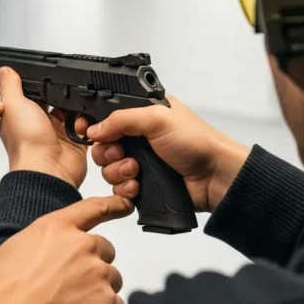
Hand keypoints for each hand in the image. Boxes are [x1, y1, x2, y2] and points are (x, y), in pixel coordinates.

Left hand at [0, 67, 87, 187]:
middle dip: (64, 96)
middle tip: (69, 91)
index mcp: (22, 116)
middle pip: (56, 102)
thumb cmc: (26, 143)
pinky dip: (86, 125)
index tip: (52, 76)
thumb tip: (4, 70)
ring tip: (75, 109)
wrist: (47, 171)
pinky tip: (82, 123)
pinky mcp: (74, 145)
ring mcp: (57, 136)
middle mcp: (39, 125)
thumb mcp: (13, 104)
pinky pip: (85, 129)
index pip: (34, 94)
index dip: (42, 84)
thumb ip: (10, 85)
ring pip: (72, 114)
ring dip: (77, 110)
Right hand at [0, 195, 132, 303]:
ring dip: (98, 289)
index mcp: (56, 228)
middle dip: (93, 264)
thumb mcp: (6, 252)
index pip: (93, 208)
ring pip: (112, 278)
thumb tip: (29, 255)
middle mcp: (82, 245)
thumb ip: (31, 245)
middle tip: (73, 283)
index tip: (125, 205)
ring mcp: (97, 272)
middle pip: (104, 249)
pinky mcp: (105, 301)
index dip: (113, 206)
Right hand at [86, 96, 250, 211]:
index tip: (86, 131)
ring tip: (136, 172)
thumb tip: (93, 130)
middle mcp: (140, 138)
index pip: (108, 117)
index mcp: (143, 115)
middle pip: (103, 146)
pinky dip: (124, 189)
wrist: (216, 177)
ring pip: (108, 169)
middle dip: (108, 153)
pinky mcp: (143, 185)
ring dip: (117, 172)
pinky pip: (119, 188)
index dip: (95, 124)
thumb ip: (121, 119)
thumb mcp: (157, 118)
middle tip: (123, 154)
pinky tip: (137, 187)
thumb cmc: (195, 141)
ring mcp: (141, 163)